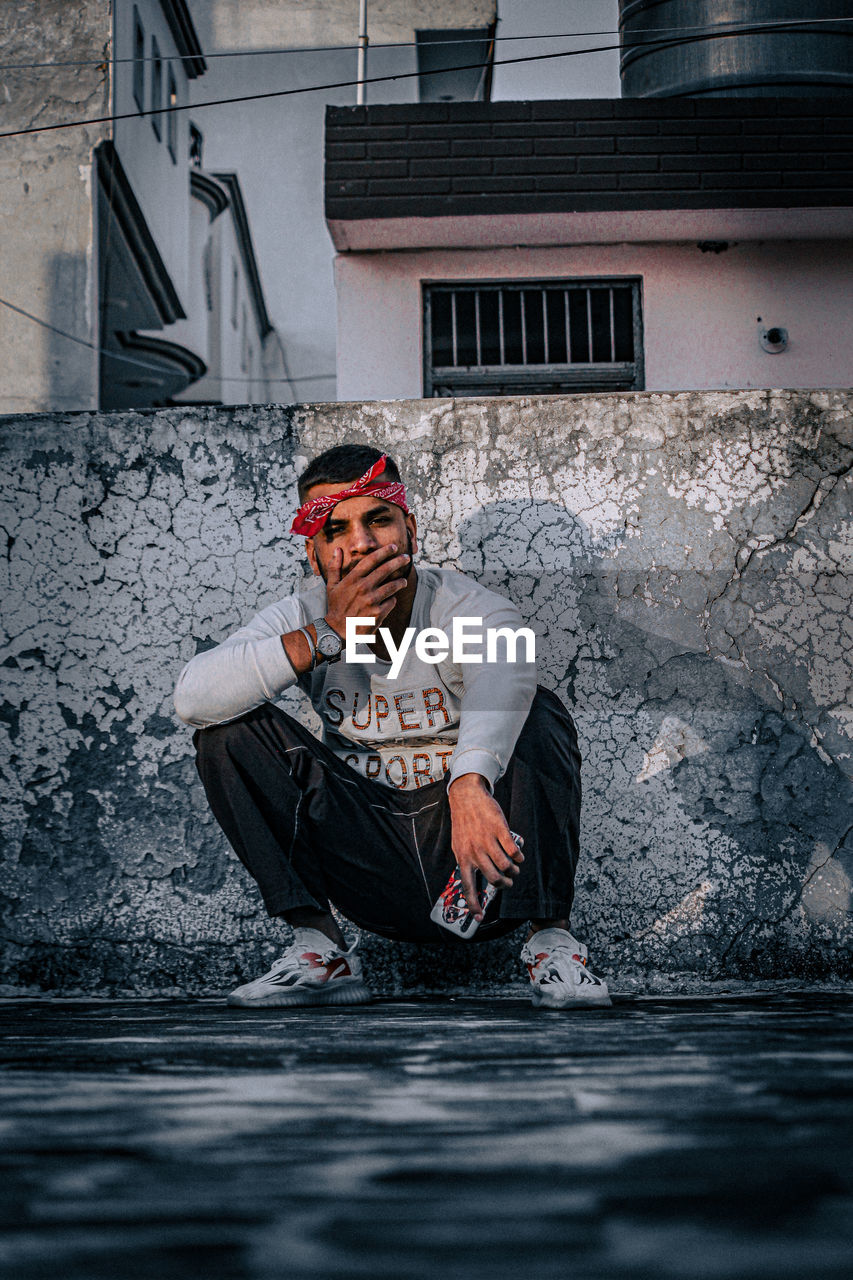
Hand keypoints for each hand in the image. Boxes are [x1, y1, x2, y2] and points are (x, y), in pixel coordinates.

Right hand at [324, 543, 410, 635]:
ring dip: (400, 582)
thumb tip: (338, 550)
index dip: (384, 552)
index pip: (371, 560)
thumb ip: (334, 567)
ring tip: (403, 581)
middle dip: (398, 561)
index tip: (393, 547)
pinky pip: (391, 602)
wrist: (338, 630)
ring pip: (392, 586)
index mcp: (352, 579)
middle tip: (407, 557)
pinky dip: (392, 600)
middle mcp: (363, 588)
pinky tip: (391, 599)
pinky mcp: (378, 613)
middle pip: (385, 570)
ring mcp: (372, 601)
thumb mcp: (331, 586)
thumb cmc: (335, 607)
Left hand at [447, 774, 523, 920]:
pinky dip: (518, 856)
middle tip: (508, 882)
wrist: (467, 798)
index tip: (478, 918)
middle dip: (504, 885)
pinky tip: (518, 855)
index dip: (473, 904)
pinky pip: (513, 851)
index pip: (467, 886)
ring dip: (513, 871)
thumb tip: (477, 882)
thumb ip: (468, 862)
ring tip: (514, 869)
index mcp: (463, 858)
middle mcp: (475, 851)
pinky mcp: (499, 830)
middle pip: (494, 879)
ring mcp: (487, 841)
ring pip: (506, 866)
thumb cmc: (464, 824)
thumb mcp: (460, 845)